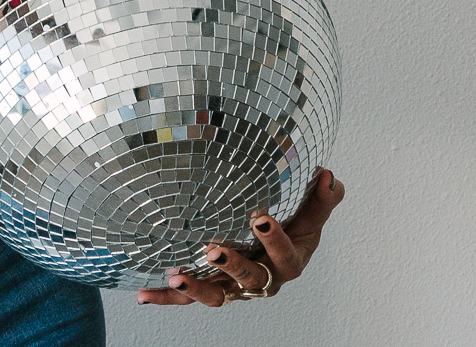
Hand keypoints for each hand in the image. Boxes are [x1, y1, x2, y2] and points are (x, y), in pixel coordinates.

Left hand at [136, 167, 345, 307]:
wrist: (275, 257)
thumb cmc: (293, 234)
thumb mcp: (309, 218)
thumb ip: (321, 200)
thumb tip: (332, 176)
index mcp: (287, 263)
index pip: (284, 256)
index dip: (274, 240)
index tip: (260, 217)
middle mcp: (262, 280)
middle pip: (249, 279)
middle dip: (232, 265)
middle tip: (213, 249)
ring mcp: (234, 287)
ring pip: (217, 295)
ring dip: (196, 287)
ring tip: (176, 275)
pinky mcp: (212, 287)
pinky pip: (189, 298)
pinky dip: (167, 297)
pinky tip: (144, 295)